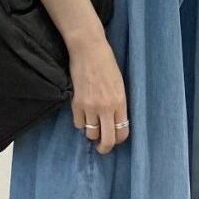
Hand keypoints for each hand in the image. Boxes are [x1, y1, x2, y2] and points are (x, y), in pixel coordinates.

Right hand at [68, 34, 129, 153]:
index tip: (115, 138)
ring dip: (91, 132)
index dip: (119, 139)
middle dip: (105, 148)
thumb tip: (115, 121)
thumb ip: (118, 104)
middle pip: (107, 140)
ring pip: (90, 133)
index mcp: (120, 102)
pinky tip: (83, 114)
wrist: (89, 50)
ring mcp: (89, 106)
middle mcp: (106, 108)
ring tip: (92, 125)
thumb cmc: (107, 64)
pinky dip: (80, 122)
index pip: (122, 132)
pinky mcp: (76, 103)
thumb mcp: (120, 84)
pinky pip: (77, 123)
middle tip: (102, 148)